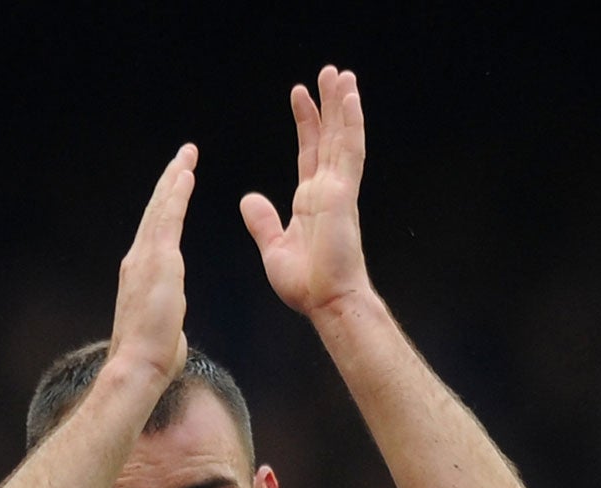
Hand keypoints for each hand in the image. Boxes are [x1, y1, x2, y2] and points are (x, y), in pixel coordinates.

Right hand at [108, 144, 195, 384]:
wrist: (138, 366)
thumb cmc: (151, 357)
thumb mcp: (163, 330)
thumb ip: (166, 320)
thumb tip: (172, 332)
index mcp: (139, 276)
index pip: (155, 233)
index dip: (166, 208)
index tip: (177, 187)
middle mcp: (137, 261)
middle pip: (155, 213)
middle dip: (169, 183)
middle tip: (182, 157)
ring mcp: (145, 258)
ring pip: (161, 209)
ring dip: (174, 180)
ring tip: (186, 157)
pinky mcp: (159, 260)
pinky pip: (169, 218)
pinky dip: (176, 193)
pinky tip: (185, 174)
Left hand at [241, 66, 372, 319]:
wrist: (324, 302)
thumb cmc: (306, 283)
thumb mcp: (273, 247)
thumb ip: (263, 221)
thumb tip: (249, 199)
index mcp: (311, 201)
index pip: (309, 152)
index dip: (306, 123)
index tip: (300, 96)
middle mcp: (328, 190)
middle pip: (329, 137)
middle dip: (328, 105)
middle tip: (328, 73)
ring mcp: (338, 190)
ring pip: (343, 138)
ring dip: (342, 105)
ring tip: (340, 74)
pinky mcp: (343, 195)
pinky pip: (350, 153)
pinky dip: (351, 124)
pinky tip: (350, 99)